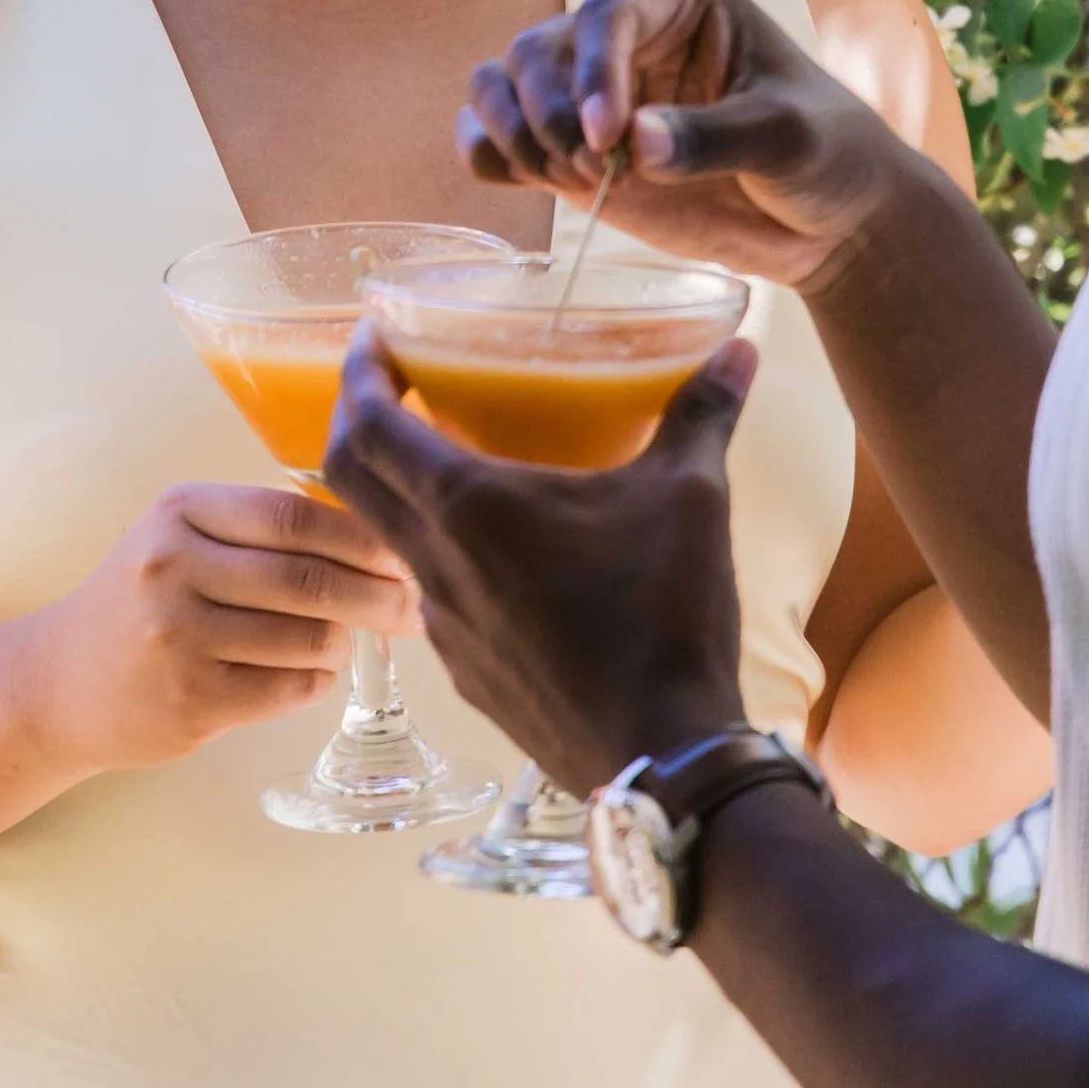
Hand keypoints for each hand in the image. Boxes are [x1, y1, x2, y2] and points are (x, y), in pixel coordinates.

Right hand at [19, 484, 414, 773]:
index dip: (363, 536)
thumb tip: (376, 538)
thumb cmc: (144, 598)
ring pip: (307, 638)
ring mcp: (178, 637)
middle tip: (414, 606)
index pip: (294, 516)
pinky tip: (309, 673)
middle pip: (309, 580)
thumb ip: (260, 530)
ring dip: (343, 643)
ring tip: (344, 640)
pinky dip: (315, 682)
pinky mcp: (189, 701)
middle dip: (378, 595)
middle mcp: (174, 567)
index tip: (408, 550)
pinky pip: (288, 690)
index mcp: (182, 512)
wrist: (59, 682)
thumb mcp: (184, 537)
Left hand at [324, 332, 754, 794]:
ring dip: (394, 491)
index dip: (357, 371)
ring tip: (442, 457)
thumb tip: (741, 348)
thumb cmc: (664, 615)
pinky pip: (428, 595)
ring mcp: (443, 627)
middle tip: (386, 381)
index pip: (366, 426)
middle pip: (347, 478)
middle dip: (353, 419)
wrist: (663, 756)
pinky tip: (491, 550)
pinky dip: (436, 552)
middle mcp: (435, 563)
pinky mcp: (466, 674)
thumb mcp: (691, 496)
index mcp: (467, 507)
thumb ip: (704, 413)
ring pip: (387, 540)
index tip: (373, 331)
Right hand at [456, 0, 924, 295]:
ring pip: (503, 84)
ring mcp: (590, 89)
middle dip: (548, 112)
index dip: (592, 73)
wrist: (828, 221)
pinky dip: (491, 154)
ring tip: (567, 178)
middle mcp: (622, 30)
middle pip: (538, 49)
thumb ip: (716, 137)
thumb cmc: (827, 154)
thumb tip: (634, 142)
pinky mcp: (572, 145)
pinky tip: (524, 179)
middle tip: (593, 169)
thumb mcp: (790, 139)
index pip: (606, 14)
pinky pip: (496, 135)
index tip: (603, 137)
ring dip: (516, 132)